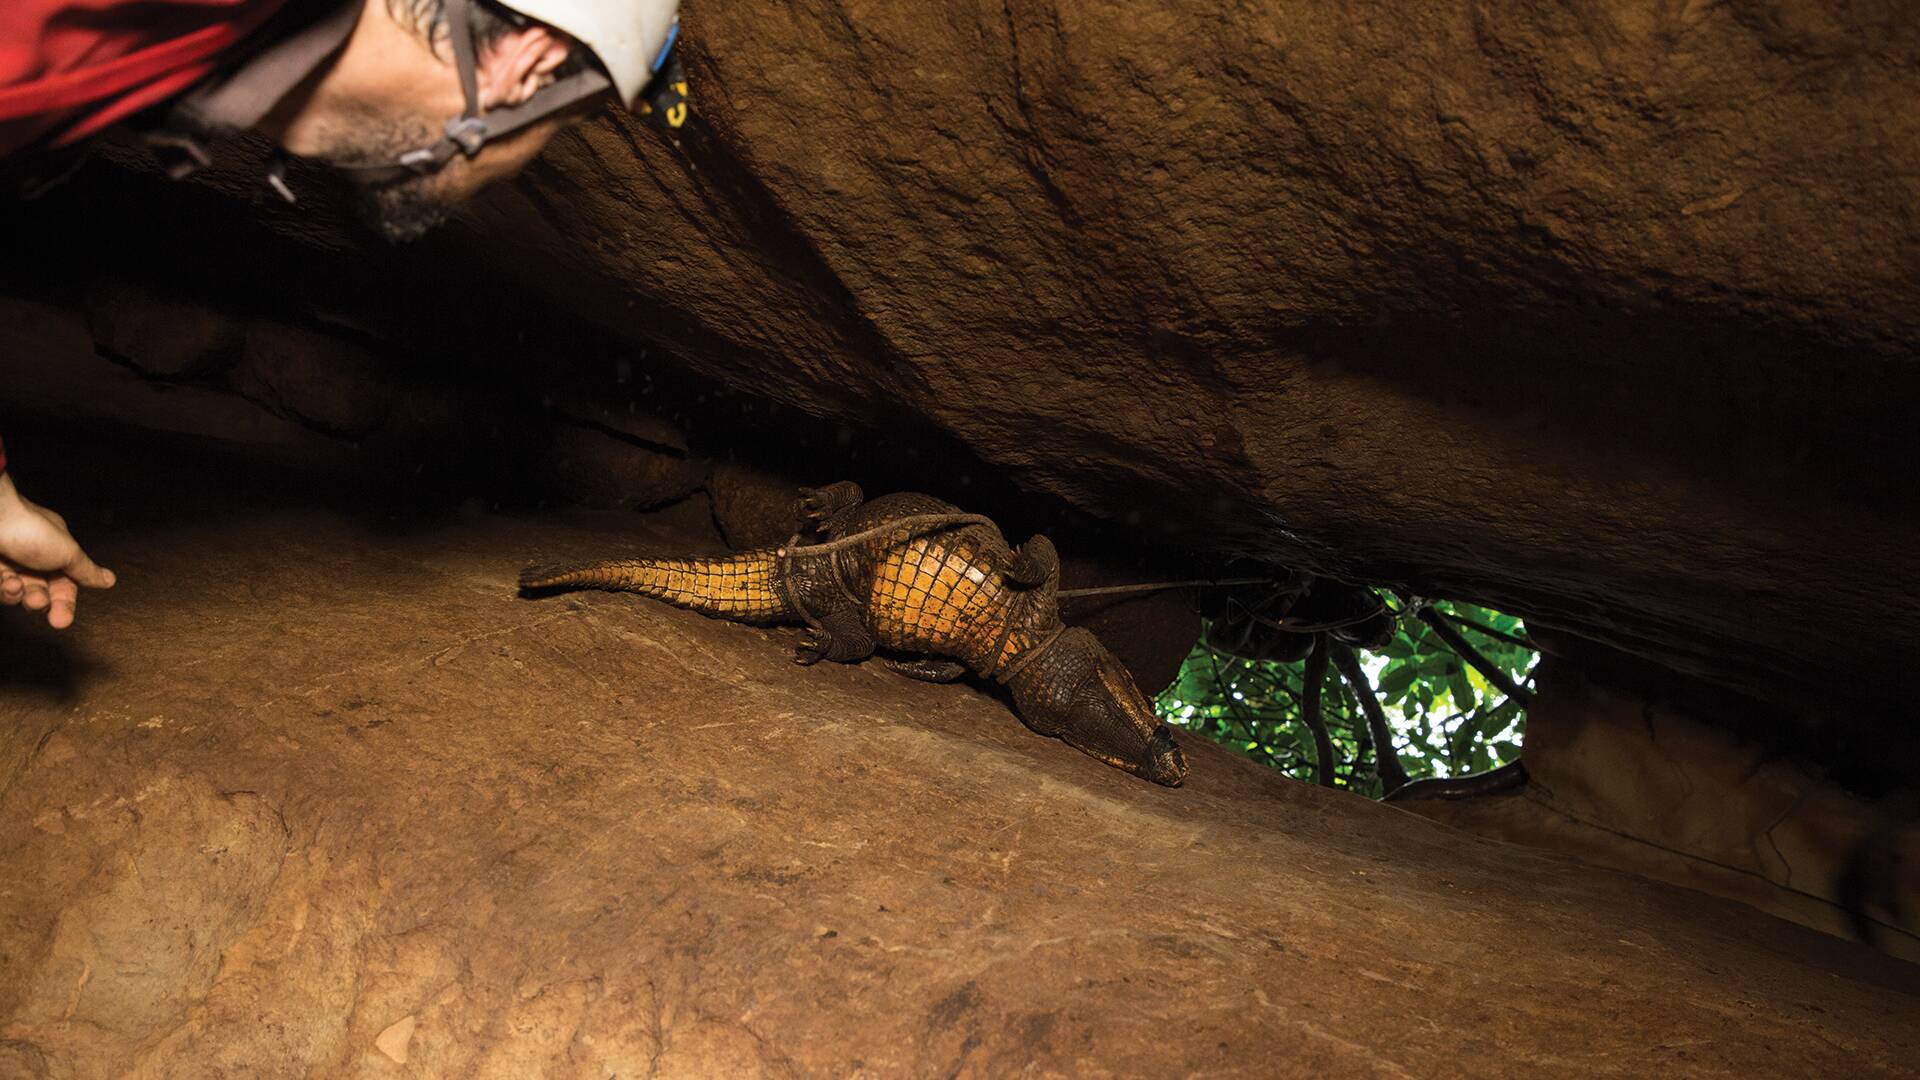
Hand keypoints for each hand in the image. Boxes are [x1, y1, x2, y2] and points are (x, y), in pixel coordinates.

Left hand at [0, 472, 114, 629]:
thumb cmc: (31, 529)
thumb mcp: (68, 552)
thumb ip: (86, 571)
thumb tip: (110, 580)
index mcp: (56, 552)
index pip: (65, 584)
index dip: (64, 603)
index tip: (61, 621)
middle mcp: (33, 558)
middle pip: (41, 593)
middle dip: (39, 602)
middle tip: (37, 602)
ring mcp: (9, 564)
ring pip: (18, 594)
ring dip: (19, 595)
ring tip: (16, 586)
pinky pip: (0, 590)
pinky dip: (3, 590)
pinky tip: (5, 581)